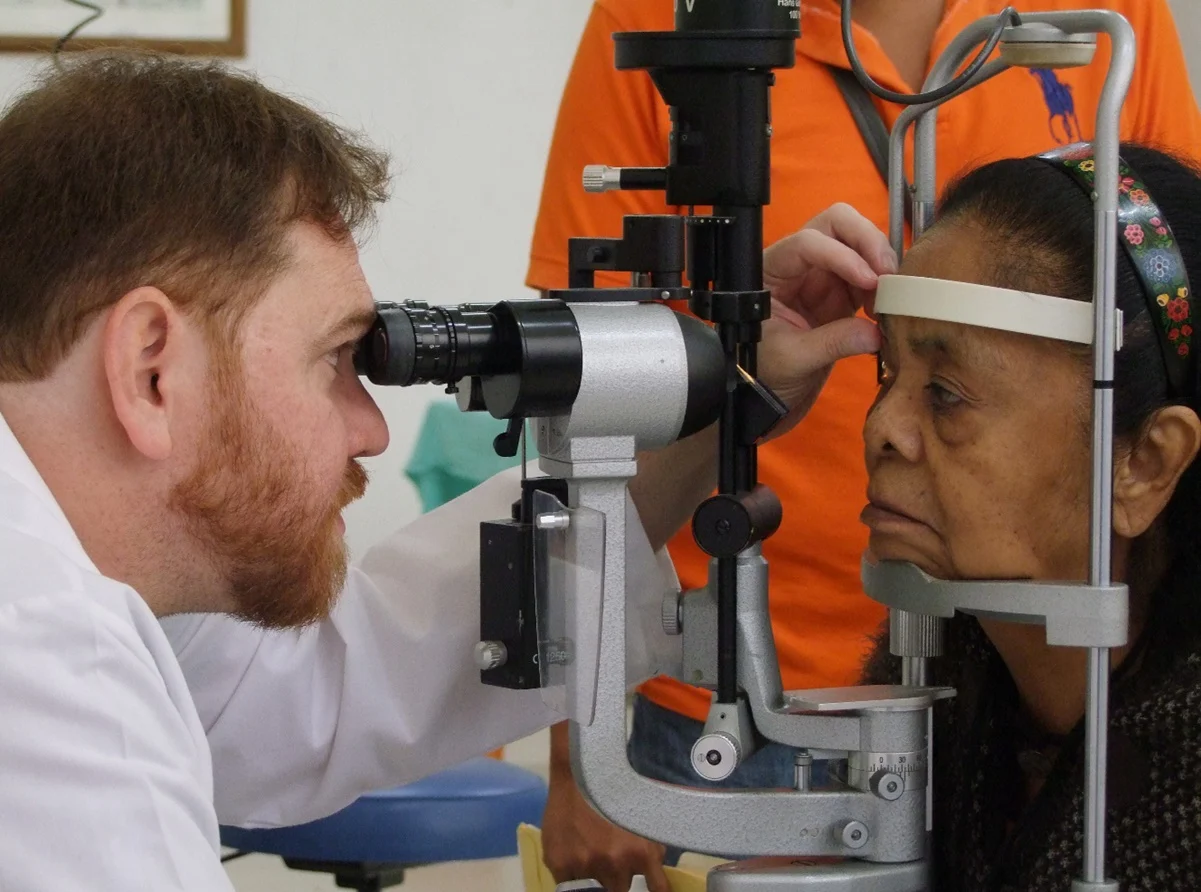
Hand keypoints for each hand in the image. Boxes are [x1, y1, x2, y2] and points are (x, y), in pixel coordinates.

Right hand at [542, 761, 670, 891]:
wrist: (577, 774)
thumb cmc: (614, 793)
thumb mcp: (642, 820)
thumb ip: (651, 852)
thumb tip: (655, 877)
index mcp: (640, 853)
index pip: (656, 890)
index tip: (646, 890)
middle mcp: (614, 863)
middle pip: (621, 890)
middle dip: (619, 880)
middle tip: (612, 863)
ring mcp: (585, 866)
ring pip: (595, 891)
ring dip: (596, 879)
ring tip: (593, 857)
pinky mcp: (559, 865)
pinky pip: (568, 886)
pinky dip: (573, 877)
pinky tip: (574, 858)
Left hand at [757, 203, 895, 431]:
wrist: (769, 393)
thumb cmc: (766, 372)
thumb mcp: (794, 359)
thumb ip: (832, 343)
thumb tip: (875, 332)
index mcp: (771, 272)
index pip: (806, 242)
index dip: (841, 255)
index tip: (867, 280)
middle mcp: (797, 264)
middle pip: (836, 223)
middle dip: (866, 239)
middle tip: (887, 273)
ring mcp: (822, 274)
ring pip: (858, 241)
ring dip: (880, 260)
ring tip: (889, 296)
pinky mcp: (843, 291)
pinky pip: (871, 271)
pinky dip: (885, 282)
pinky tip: (887, 306)